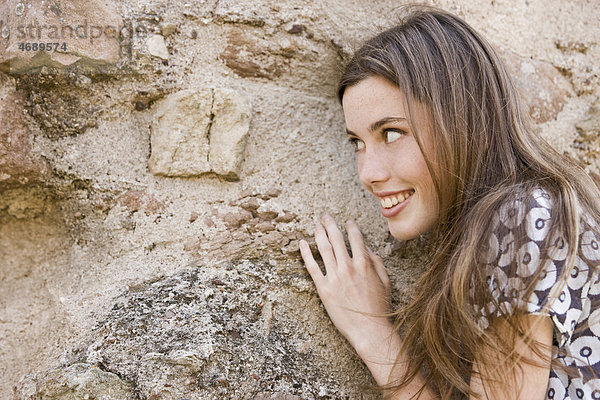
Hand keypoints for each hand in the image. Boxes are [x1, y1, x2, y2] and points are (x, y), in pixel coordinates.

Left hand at [299, 214, 392, 350]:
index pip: (355, 237)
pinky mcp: (323, 288)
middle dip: (330, 224)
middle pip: (336, 238)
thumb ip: (376, 261)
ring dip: (319, 234)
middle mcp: (348, 266)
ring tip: (316, 226)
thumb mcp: (385, 280)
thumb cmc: (379, 306)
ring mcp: (334, 277)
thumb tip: (366, 248)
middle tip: (325, 217)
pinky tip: (302, 243)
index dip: (350, 227)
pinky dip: (306, 253)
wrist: (368, 329)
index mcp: (365, 263)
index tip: (347, 221)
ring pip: (324, 248)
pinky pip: (312, 266)